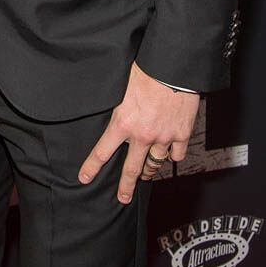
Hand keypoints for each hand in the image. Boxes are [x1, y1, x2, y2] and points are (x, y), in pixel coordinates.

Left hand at [78, 61, 199, 203]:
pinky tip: (169, 155)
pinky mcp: (181, 134)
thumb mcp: (120, 88)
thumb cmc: (144, 71)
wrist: (173, 68)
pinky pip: (176, 155)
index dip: (91, 167)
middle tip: (122, 198)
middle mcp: (142, 136)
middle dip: (125, 187)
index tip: (84, 178)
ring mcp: (163, 138)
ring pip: (155, 163)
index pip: (102, 152)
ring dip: (149, 170)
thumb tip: (109, 113)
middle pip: (131, 169)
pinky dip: (172, 155)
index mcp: (123, 123)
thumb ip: (116, 107)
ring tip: (146, 174)